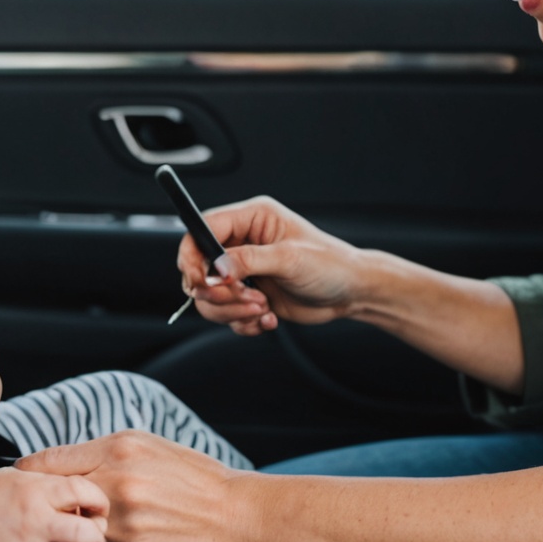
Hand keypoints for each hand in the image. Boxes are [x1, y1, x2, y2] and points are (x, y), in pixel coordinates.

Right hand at [0, 467, 108, 541]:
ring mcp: (34, 541)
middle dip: (99, 529)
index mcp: (39, 488)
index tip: (98, 503)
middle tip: (96, 526)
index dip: (98, 498)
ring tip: (70, 535)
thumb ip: (53, 479)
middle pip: (91, 529)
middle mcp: (39, 515)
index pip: (84, 491)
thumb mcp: (23, 475)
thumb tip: (84, 489)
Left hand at [17, 431, 255, 541]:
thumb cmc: (200, 481)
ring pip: (71, 526)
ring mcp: (122, 518)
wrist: (240, 517)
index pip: (51, 459)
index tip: (20, 478)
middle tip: (35, 511)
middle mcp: (116, 479)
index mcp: (120, 447)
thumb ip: (109, 452)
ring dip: (66, 531)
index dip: (29, 471)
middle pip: (53, 495)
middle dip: (43, 503)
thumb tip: (70, 461)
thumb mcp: (154, 448)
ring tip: (65, 533)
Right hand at [178, 197, 369, 334]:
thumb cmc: (330, 264)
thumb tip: (214, 269)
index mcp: (251, 219)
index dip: (190, 256)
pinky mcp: (249, 295)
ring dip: (232, 310)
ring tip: (263, 309)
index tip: (197, 281)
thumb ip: (248, 260)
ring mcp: (244, 271)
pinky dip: (243, 322)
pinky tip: (269, 318)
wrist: (351, 293)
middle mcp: (242, 242)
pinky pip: (226, 314)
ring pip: (210, 296)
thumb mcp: (289, 258)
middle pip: (199, 268)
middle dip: (217, 292)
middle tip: (246, 299)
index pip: (200, 230)